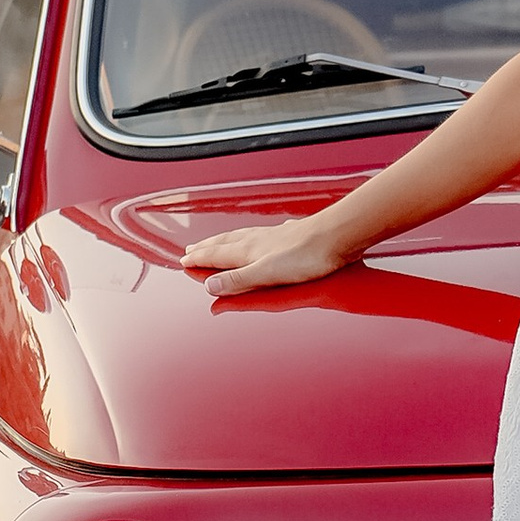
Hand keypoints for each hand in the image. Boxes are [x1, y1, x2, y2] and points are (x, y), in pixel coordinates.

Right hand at [181, 216, 357, 299]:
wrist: (336, 235)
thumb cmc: (306, 256)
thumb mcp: (267, 274)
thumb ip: (238, 280)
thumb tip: (209, 286)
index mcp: (249, 250)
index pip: (217, 255)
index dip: (199, 259)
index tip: (183, 261)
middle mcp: (258, 239)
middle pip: (225, 242)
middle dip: (207, 247)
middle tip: (191, 249)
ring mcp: (274, 235)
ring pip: (242, 236)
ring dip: (225, 240)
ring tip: (217, 241)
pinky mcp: (291, 235)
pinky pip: (262, 234)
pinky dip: (252, 236)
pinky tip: (261, 234)